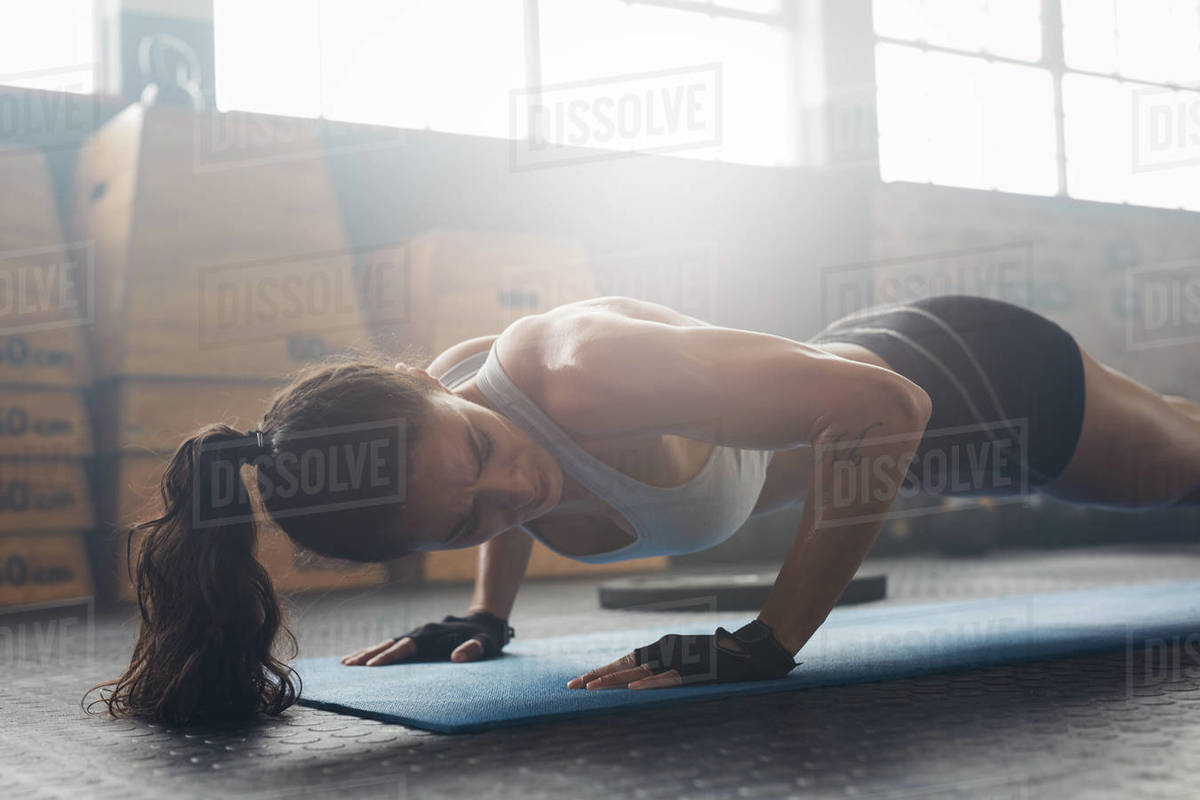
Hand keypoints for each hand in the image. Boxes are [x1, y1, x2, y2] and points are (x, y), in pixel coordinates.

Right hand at [340, 610, 513, 666]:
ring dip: (367, 653)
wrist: (484, 620)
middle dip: (368, 655)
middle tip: (346, 666)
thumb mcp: (486, 644)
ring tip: (345, 663)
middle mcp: (421, 633)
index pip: (407, 647)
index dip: (389, 657)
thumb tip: (457, 658)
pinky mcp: (417, 639)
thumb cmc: (486, 637)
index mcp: (433, 636)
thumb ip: (474, 650)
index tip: (371, 667)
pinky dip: (376, 651)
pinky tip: (362, 658)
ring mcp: (417, 635)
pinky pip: (392, 645)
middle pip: (390, 644)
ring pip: (387, 643)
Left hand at [567, 620, 797, 689]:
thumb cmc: (719, 656)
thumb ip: (668, 666)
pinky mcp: (693, 670)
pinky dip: (649, 684)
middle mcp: (665, 649)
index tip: (580, 682)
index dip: (603, 671)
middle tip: (572, 687)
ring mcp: (678, 659)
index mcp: (663, 647)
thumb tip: (647, 679)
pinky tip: (632, 690)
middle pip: (625, 665)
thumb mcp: (687, 659)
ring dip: (614, 681)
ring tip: (591, 689)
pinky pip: (667, 679)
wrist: (749, 650)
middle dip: (597, 676)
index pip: (626, 661)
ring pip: (640, 672)